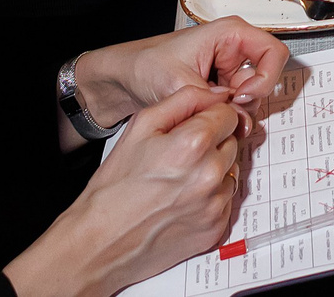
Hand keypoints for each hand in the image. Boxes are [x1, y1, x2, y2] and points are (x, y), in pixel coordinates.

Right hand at [7, 86, 248, 296]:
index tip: (195, 125)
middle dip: (212, 143)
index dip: (210, 116)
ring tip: (180, 179)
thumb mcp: (141, 126)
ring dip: (214, 170)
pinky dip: (211, 198)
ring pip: (231, 171)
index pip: (228, 114)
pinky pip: (226, 201)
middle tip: (181, 155)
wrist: (101, 240)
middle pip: (232, 142)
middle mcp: (210, 174)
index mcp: (194, 144)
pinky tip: (184, 199)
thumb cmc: (115, 186)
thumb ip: (184, 100)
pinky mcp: (215, 229)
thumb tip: (214, 93)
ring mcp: (215, 205)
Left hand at [77, 18, 290, 126]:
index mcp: (230, 34)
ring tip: (209, 116)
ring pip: (253, 97)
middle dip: (248, 102)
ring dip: (236, 113)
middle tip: (225, 114)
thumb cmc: (145, 64)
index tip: (242, 97)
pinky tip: (206, 120)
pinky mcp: (221, 88)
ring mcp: (228, 70)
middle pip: (265, 79)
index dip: (265, 79)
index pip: (273, 53)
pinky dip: (227, 118)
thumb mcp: (178, 82)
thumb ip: (212, 101)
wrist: (124, 78)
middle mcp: (233, 50)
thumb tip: (240, 118)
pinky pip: (237, 106)